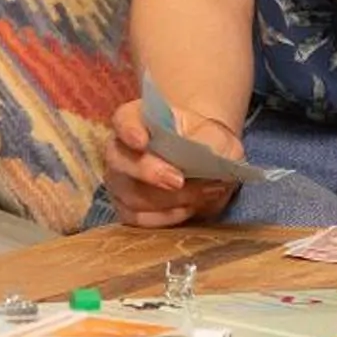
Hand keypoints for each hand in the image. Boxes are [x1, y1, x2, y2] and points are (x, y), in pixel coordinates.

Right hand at [99, 98, 237, 228]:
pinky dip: (166, 217)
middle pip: (118, 160)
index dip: (129, 130)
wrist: (205, 164)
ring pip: (131, 195)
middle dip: (148, 172)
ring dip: (169, 200)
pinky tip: (189, 209)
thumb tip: (210, 162)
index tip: (142, 141)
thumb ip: (213, 145)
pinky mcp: (125, 207)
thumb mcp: (217, 137)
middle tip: (178, 181)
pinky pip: (139, 218)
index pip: (123, 120)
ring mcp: (119, 181)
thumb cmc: (206, 143)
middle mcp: (120, 148)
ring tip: (202, 195)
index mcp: (138, 118)